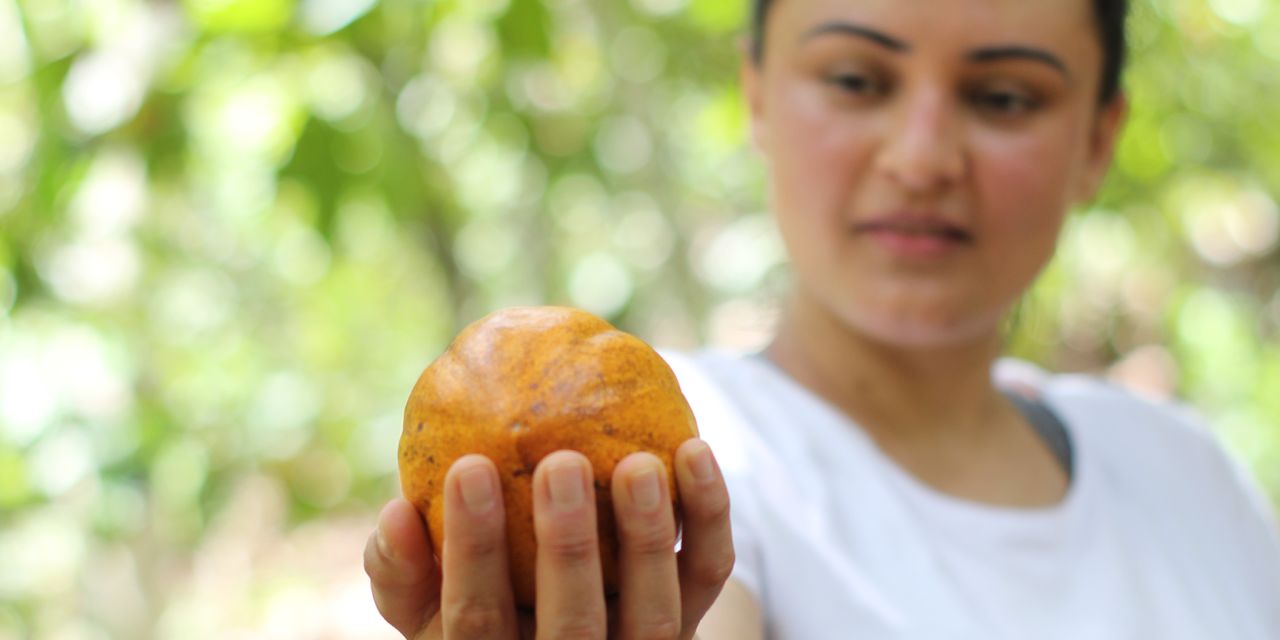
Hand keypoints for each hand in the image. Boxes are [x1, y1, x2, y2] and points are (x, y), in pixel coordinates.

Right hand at [363, 438, 733, 638]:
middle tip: (561, 463)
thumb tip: (395, 512)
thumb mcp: (424, 602)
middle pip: (572, 628)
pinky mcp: (692, 621)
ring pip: (655, 615)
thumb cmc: (479, 602)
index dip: (471, 548)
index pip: (476, 620)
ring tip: (639, 463)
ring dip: (648, 537)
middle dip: (568, 547)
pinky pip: (709, 572)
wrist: (569, 635)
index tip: (468, 465)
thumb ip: (401, 566)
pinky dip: (709, 515)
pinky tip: (693, 449)